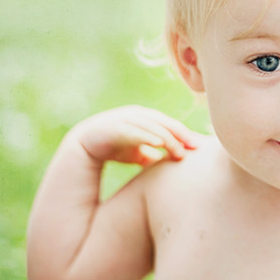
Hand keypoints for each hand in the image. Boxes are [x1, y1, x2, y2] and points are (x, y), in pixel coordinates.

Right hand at [70, 106, 199, 166]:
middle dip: (180, 134)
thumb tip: (169, 164)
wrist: (82, 146)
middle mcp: (136, 115)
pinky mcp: (112, 127)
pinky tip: (159, 144)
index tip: (198, 147)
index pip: (169, 125)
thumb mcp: (137, 154)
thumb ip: (152, 156)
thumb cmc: (112, 149)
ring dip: (166, 138)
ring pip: (150, 127)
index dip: (184, 134)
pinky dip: (147, 136)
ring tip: (178, 151)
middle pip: (163, 123)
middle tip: (194, 147)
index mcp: (145, 119)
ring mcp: (123, 119)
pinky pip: (133, 131)